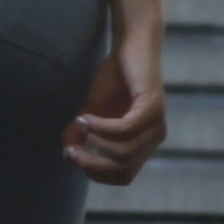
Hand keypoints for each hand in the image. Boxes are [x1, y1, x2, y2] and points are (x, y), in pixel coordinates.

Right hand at [65, 44, 167, 184]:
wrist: (130, 47)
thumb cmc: (114, 79)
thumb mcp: (91, 112)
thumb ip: (81, 135)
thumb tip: (67, 155)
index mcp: (142, 145)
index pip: (122, 177)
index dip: (97, 173)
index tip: (73, 157)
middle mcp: (153, 139)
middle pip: (123, 170)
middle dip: (93, 164)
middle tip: (71, 150)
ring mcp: (156, 124)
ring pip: (123, 152)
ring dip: (95, 141)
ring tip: (79, 124)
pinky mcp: (153, 107)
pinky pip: (125, 130)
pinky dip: (101, 127)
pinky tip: (85, 117)